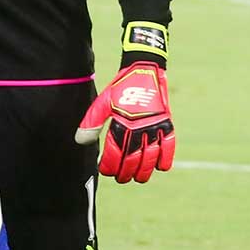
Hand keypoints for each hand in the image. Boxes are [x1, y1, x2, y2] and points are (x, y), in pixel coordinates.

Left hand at [76, 62, 174, 182]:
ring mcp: (155, 124)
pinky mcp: (166, 122)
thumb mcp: (102, 103)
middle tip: (121, 179)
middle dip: (126, 172)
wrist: (144, 70)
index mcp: (121, 122)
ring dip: (145, 170)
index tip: (105, 171)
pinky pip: (169, 144)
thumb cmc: (119, 88)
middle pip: (133, 157)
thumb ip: (91, 123)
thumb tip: (80, 142)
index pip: (115, 151)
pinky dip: (166, 157)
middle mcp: (139, 126)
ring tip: (138, 179)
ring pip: (151, 155)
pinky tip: (161, 168)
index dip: (109, 165)